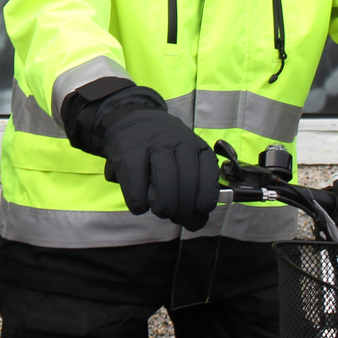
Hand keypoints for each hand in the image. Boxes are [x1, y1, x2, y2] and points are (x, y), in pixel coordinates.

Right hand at [101, 109, 219, 230]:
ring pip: (165, 189)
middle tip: (177, 218)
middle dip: (184, 212)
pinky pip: (138, 191)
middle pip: (187, 186)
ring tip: (161, 211)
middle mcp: (177, 142)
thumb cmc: (161, 146)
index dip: (205, 200)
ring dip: (164, 209)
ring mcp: (152, 147)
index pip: (208, 176)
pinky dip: (140, 205)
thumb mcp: (185, 153)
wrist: (129, 118)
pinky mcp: (128, 154)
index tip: (200, 212)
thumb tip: (198, 219)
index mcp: (195, 145)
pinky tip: (140, 204)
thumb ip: (195, 181)